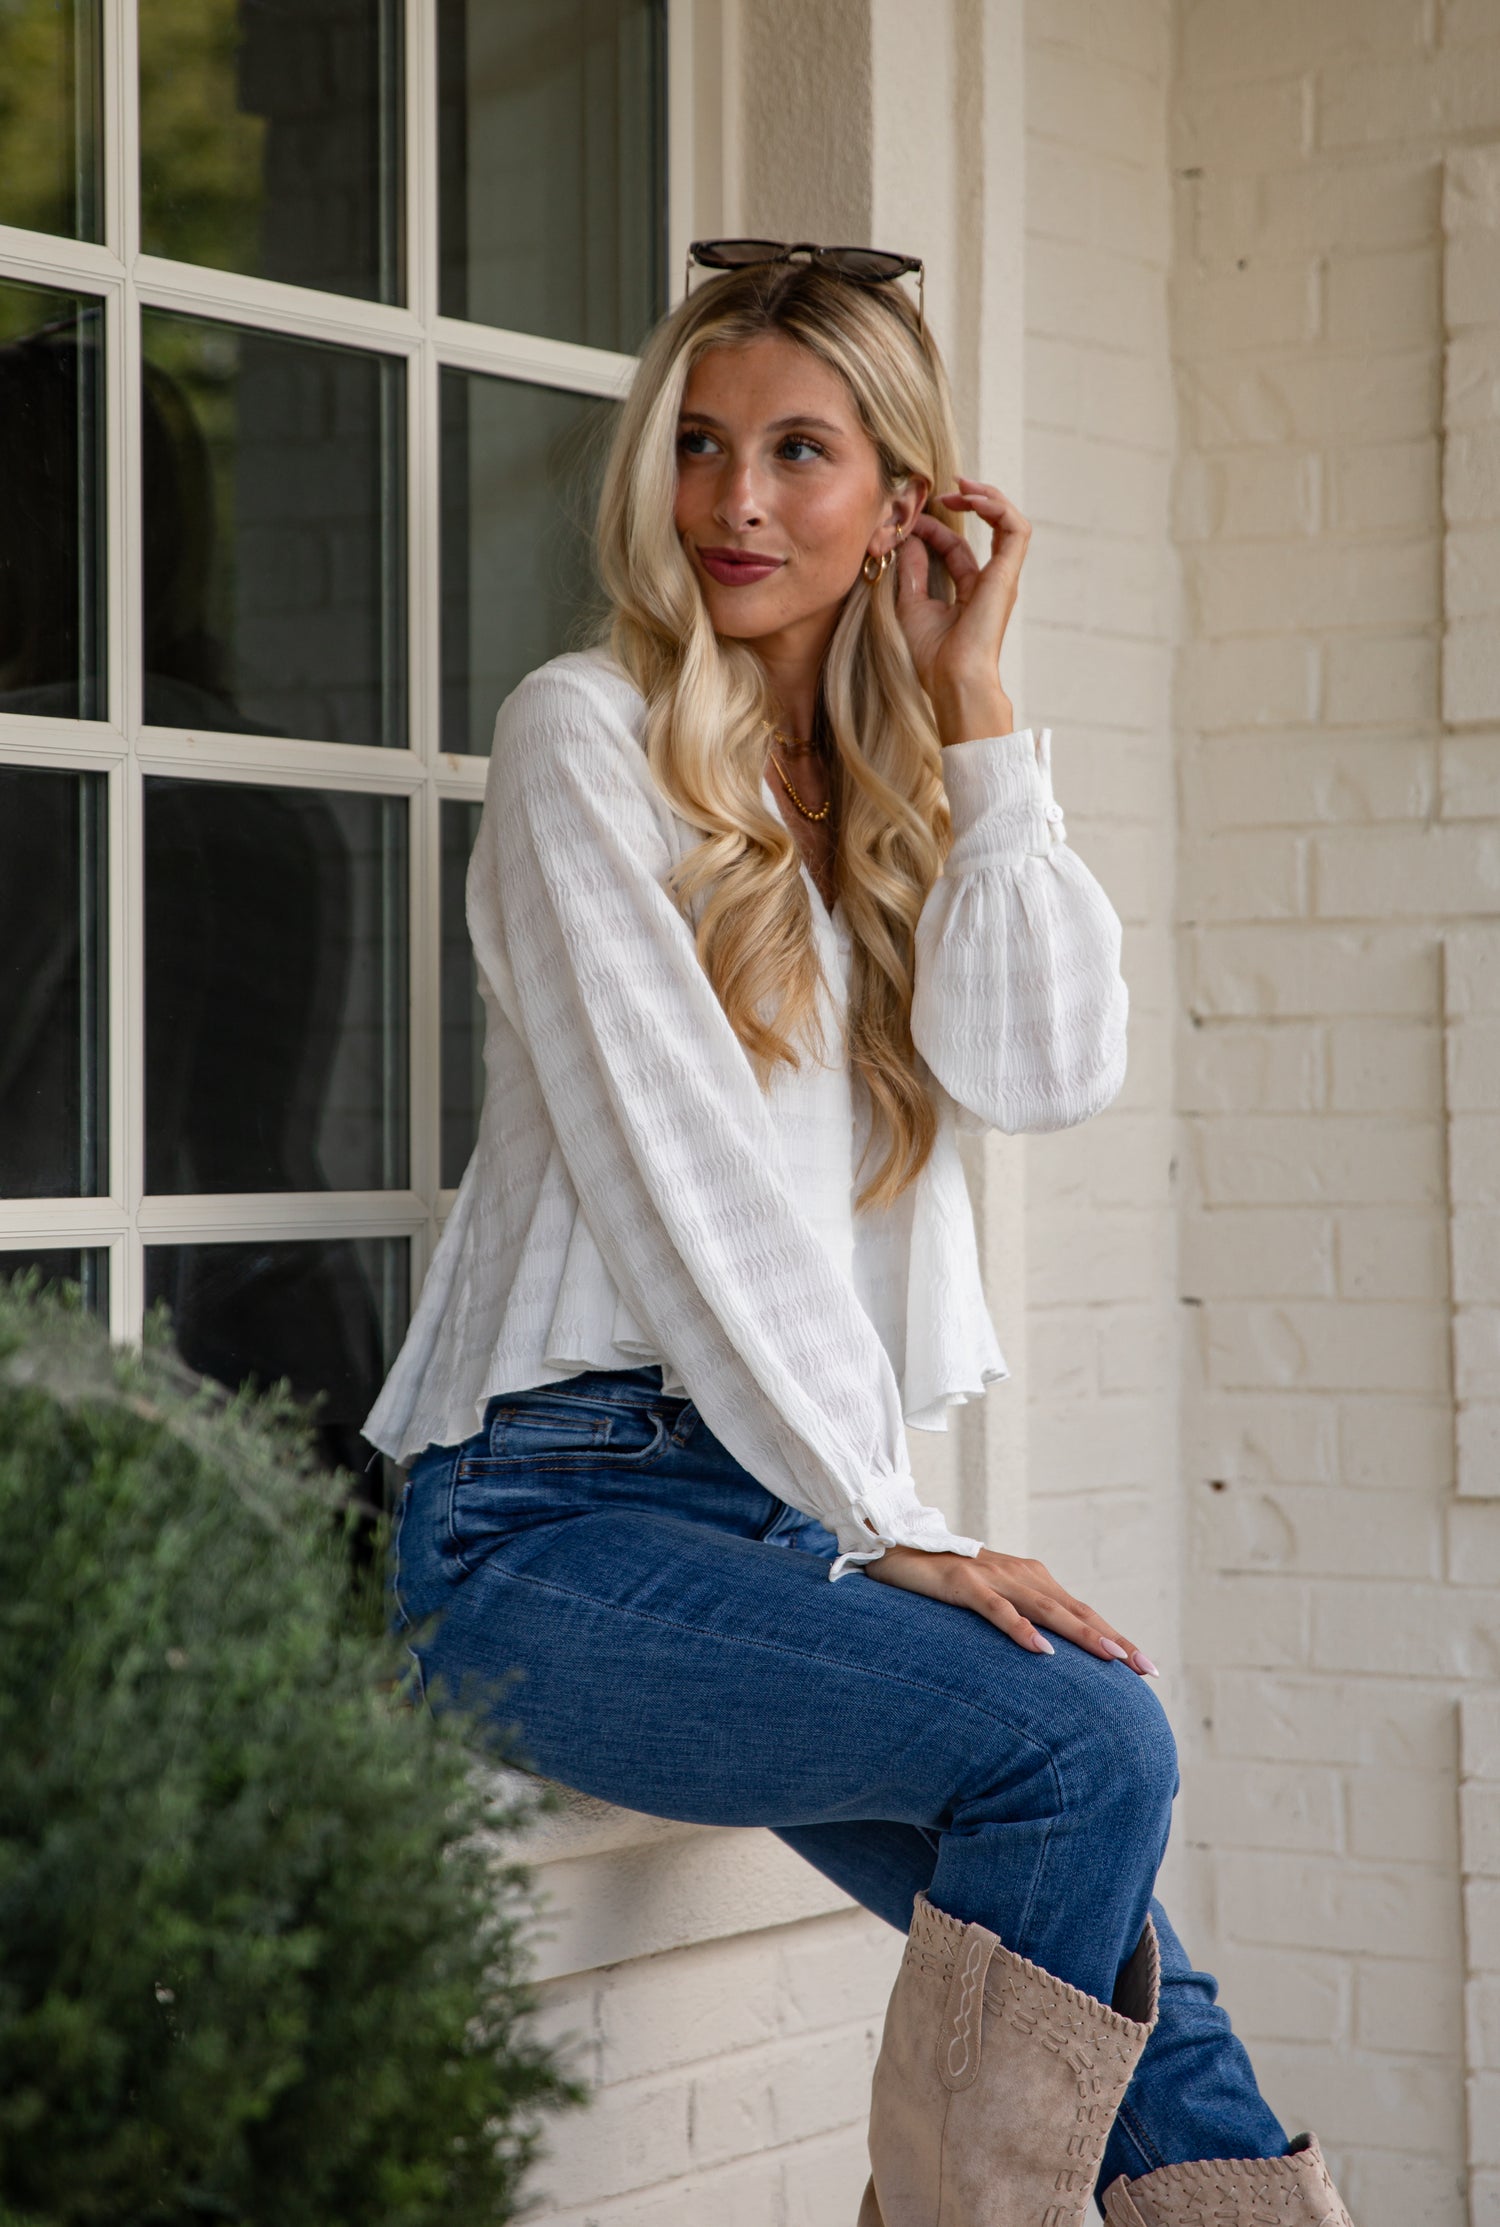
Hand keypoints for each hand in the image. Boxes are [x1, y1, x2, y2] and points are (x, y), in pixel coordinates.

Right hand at [864, 1543, 1158, 1673]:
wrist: (895, 1548)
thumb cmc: (944, 1581)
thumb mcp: (989, 1601)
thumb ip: (1019, 1618)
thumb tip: (1049, 1656)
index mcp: (1031, 1579)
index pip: (1081, 1612)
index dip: (1114, 1637)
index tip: (1145, 1668)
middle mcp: (1019, 1574)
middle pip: (1074, 1611)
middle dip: (1112, 1640)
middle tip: (1144, 1668)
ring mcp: (992, 1576)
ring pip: (1046, 1608)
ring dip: (1081, 1634)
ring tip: (1111, 1658)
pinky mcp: (963, 1582)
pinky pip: (996, 1609)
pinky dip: (1020, 1628)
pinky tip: (1041, 1649)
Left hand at [894, 478, 1030, 746]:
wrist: (953, 679)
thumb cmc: (932, 656)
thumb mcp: (911, 604)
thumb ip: (912, 571)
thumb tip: (907, 539)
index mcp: (970, 592)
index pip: (956, 548)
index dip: (934, 528)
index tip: (910, 522)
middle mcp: (991, 582)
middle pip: (987, 528)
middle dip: (969, 501)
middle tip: (943, 488)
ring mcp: (1002, 577)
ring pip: (1008, 522)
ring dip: (986, 497)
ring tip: (961, 485)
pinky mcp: (1008, 574)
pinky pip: (1015, 528)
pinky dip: (996, 507)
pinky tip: (971, 498)